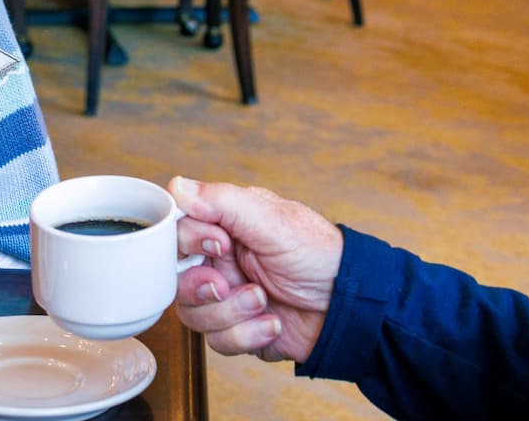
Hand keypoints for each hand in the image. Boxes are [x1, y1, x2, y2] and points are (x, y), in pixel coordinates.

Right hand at [168, 176, 342, 362]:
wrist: (352, 306)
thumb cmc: (320, 254)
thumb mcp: (273, 220)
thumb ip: (222, 201)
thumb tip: (177, 186)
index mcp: (224, 228)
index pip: (177, 233)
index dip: (189, 243)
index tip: (219, 245)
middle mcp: (220, 262)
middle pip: (176, 279)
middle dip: (202, 287)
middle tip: (226, 284)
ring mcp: (228, 298)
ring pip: (194, 314)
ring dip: (230, 313)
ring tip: (262, 301)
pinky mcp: (240, 330)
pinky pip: (218, 341)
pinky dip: (247, 335)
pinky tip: (272, 323)